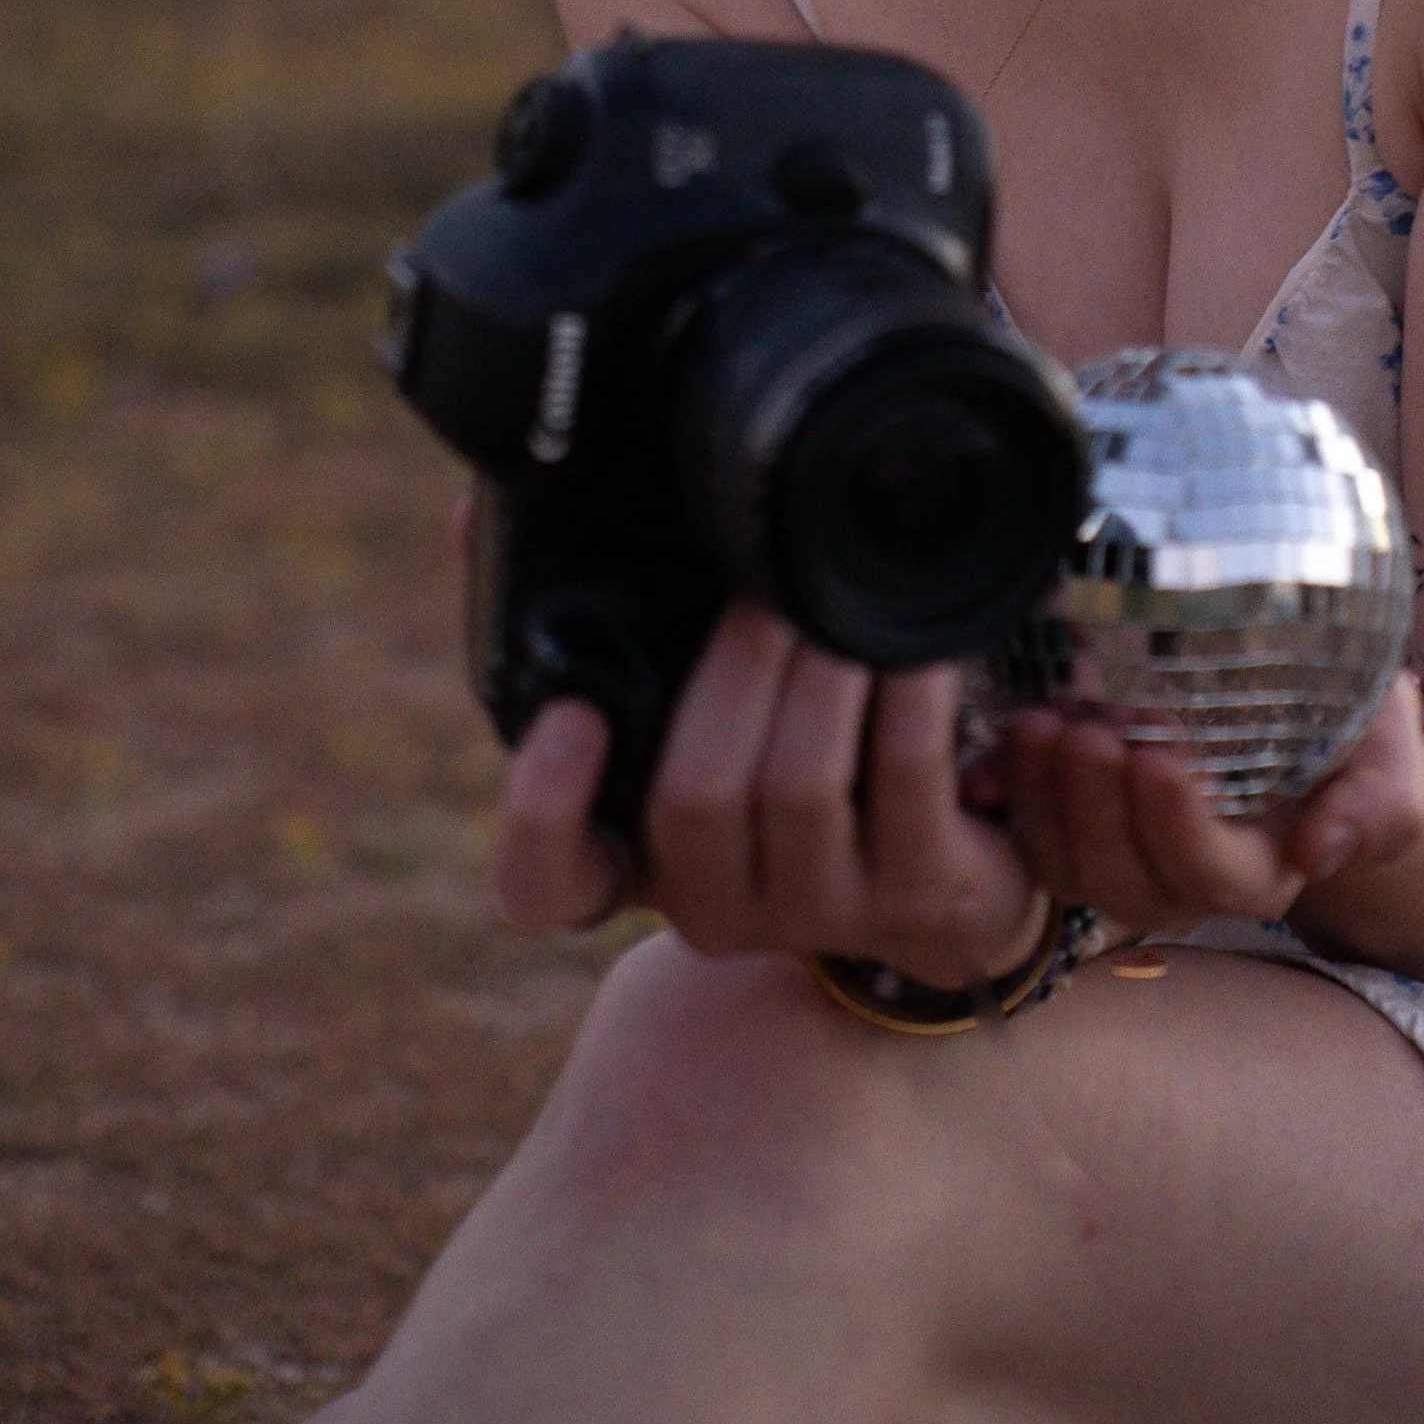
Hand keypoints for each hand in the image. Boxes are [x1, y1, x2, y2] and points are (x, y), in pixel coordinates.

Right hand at [493, 596, 1048, 986]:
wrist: (952, 880)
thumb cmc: (797, 754)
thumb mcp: (694, 697)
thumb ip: (590, 611)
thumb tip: (470, 512)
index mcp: (640, 855)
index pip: (548, 884)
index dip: (542, 811)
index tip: (574, 717)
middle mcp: (716, 900)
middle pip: (698, 795)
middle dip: (738, 671)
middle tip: (779, 583)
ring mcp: (820, 910)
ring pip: (803, 788)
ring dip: (831, 673)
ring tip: (861, 596)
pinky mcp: (926, 902)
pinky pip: (914, 784)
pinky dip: (925, 703)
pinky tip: (937, 644)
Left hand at [991, 670, 1423, 938]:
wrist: (1287, 670)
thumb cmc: (1344, 713)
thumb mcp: (1384, 748)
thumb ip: (1375, 806)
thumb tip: (1319, 852)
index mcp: (1261, 871)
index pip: (1215, 875)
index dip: (1181, 829)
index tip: (1160, 756)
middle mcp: (1182, 878)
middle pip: (1128, 881)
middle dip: (1098, 811)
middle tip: (1084, 735)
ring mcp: (1120, 853)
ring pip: (1069, 865)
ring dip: (1045, 801)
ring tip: (1039, 725)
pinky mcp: (1069, 820)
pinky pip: (1024, 833)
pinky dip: (1003, 798)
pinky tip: (986, 762)